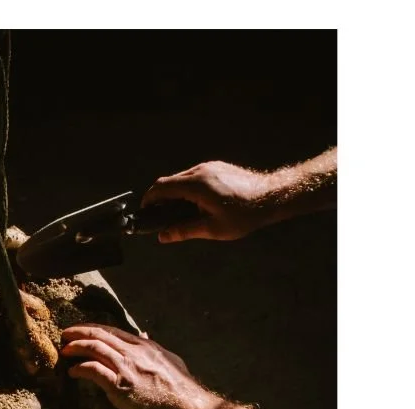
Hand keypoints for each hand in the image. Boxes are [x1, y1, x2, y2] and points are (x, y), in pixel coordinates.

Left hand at [60, 324, 213, 408]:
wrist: (188, 408)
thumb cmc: (180, 390)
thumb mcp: (169, 360)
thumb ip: (153, 347)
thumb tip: (144, 335)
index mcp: (145, 346)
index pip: (113, 331)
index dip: (94, 328)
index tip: (81, 330)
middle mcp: (134, 352)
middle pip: (100, 334)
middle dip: (79, 332)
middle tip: (64, 334)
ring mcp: (127, 368)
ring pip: (94, 348)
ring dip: (75, 347)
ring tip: (64, 350)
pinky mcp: (121, 385)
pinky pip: (94, 370)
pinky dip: (80, 368)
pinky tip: (72, 372)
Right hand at [141, 160, 275, 241]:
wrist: (270, 196)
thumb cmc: (243, 214)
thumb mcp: (212, 228)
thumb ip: (184, 231)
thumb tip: (163, 236)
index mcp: (195, 185)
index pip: (161, 188)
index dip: (148, 200)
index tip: (145, 213)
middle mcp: (199, 171)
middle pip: (169, 182)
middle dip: (160, 199)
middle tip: (160, 218)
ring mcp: (209, 167)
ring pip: (181, 179)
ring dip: (174, 194)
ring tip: (178, 213)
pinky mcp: (216, 167)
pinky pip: (194, 177)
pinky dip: (187, 189)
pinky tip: (195, 204)